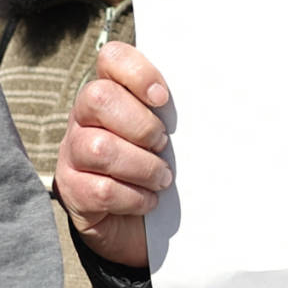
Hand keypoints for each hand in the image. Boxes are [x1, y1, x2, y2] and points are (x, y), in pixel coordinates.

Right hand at [54, 42, 172, 268]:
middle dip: (141, 125)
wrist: (140, 229)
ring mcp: (72, 154)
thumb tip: (216, 98)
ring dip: (143, 167)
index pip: (112, 58)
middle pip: (99, 98)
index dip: (137, 72)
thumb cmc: (158, 171)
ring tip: (162, 178)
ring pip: (99, 148)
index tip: (163, 99)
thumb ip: (174, 115)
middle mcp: (84, 118)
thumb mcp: (169, 139)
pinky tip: (147, 200)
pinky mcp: (71, 191)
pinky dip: (133, 197)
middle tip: (163, 146)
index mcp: (111, 95)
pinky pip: (101, 190)